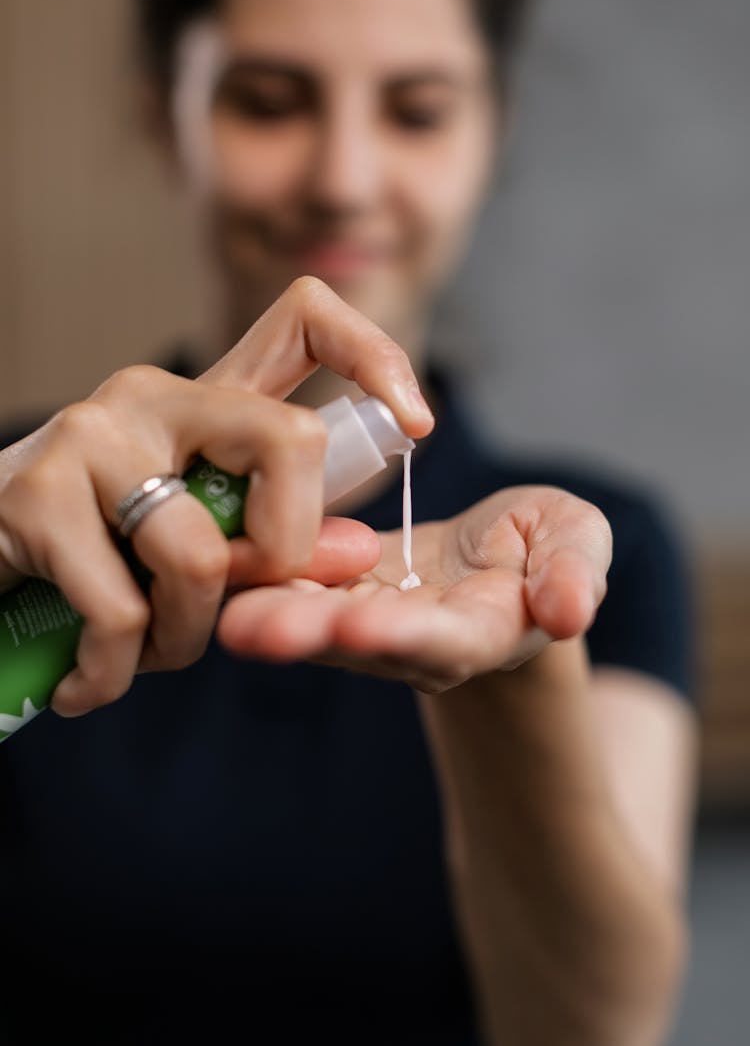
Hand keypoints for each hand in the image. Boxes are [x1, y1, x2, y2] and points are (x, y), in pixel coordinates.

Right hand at [0, 277, 433, 715]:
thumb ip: (268, 541)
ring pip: (201, 556)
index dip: (375, 355)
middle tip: (233, 601)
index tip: (416, 424)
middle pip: (289, 441)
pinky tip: (85, 684)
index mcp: (204, 402)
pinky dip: (113, 675)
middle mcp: (152, 396)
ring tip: (138, 657)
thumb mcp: (190, 543)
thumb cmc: (90, 557)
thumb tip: (357, 553)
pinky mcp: (36, 496)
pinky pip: (123, 613)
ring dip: (183, 641)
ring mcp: (91, 437)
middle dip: (286, 554)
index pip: (305, 319)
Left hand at [217, 486, 612, 691]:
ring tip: (225, 612)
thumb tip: (570, 611)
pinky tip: (222, 565)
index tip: (360, 626)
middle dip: (311, 634)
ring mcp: (371, 620)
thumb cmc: (543, 547)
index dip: (404, 635)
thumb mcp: (578, 544)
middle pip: (362, 641)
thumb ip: (577, 573)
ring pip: (318, 621)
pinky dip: (265, 582)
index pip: (443, 639)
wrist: (501, 558)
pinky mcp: (339, 593)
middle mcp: (416, 640)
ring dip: (272, 615)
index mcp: (481, 629)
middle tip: (251, 630)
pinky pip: (300, 588)